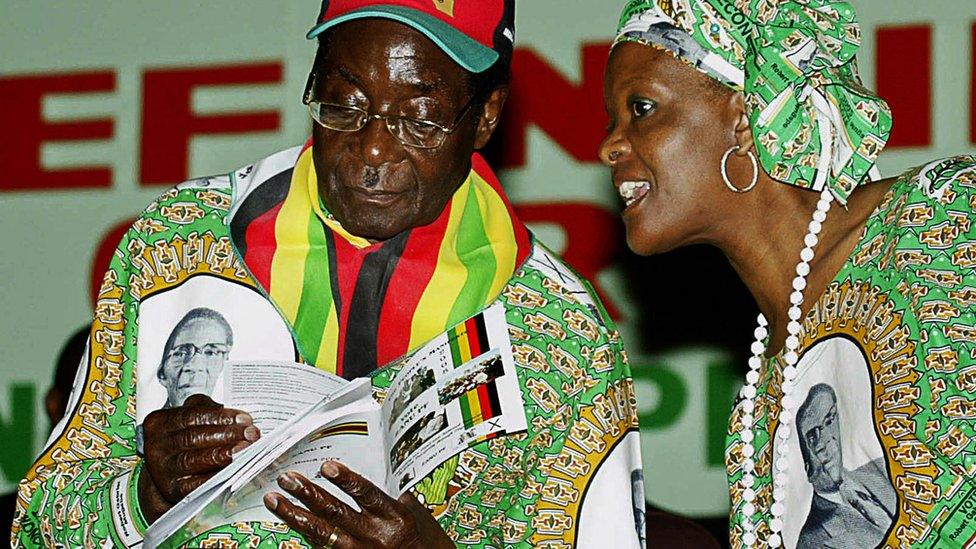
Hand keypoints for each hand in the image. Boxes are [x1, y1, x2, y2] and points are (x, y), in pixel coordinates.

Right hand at [138, 394, 259, 522]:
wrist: (166, 473)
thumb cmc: (183, 440)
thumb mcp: (188, 419)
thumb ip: (206, 409)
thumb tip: (236, 415)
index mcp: (160, 423)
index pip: (191, 415)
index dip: (219, 416)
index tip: (244, 418)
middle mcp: (157, 446)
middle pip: (193, 437)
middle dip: (226, 434)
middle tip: (251, 434)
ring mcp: (162, 469)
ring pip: (194, 459)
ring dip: (224, 454)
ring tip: (246, 449)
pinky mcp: (172, 489)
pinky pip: (195, 483)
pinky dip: (216, 476)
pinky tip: (234, 470)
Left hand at [263, 461, 452, 548]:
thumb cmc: (423, 541)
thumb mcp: (414, 513)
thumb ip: (390, 495)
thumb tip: (362, 474)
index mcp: (395, 518)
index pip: (366, 494)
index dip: (345, 479)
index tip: (326, 465)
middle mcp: (376, 536)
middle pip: (336, 512)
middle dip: (308, 494)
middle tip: (286, 478)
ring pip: (321, 533)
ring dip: (295, 515)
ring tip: (275, 500)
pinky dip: (304, 537)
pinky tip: (286, 526)